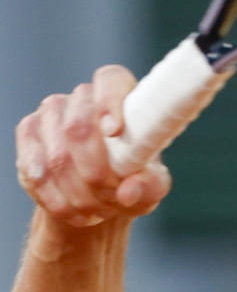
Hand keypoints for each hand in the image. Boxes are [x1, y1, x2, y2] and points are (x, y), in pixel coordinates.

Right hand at [15, 65, 171, 226]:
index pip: (111, 81)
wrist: (96, 193)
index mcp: (122, 95)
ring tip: (96, 211)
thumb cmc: (133, 179)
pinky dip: (54, 196)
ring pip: (57, 155)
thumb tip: (128, 192)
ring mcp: (51, 114)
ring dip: (77, 192)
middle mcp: (84, 98)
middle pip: (79, 126)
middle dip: (96, 172)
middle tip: (111, 198)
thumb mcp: (151, 186)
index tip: (116, 132)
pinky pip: (35, 168)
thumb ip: (149, 186)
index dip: (111, 102)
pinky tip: (70, 210)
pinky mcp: (29, 135)